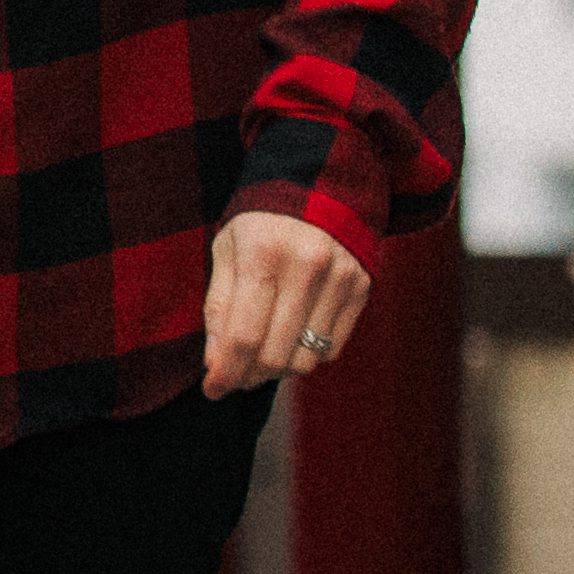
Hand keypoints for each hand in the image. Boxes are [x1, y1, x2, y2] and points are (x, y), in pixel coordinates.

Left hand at [206, 210, 370, 396]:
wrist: (319, 184)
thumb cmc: (261, 220)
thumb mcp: (227, 248)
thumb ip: (219, 304)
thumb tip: (215, 361)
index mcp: (263, 254)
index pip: (244, 335)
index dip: (225, 371)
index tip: (212, 389)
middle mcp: (306, 268)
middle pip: (276, 354)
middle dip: (249, 375)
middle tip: (234, 374)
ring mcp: (340, 279)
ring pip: (307, 358)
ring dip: (278, 369)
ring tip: (261, 355)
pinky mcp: (361, 288)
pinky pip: (333, 347)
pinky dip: (307, 355)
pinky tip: (290, 339)